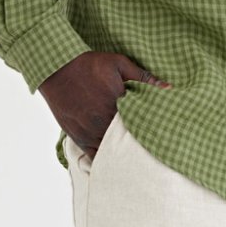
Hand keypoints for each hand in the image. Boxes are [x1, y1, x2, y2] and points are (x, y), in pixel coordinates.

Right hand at [38, 51, 170, 159]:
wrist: (57, 68)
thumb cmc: (89, 64)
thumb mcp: (119, 63)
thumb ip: (143, 77)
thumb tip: (168, 87)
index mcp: (118, 104)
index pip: (141, 124)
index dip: (151, 129)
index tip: (161, 133)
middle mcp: (104, 121)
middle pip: (128, 140)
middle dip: (139, 143)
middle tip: (154, 149)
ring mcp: (90, 132)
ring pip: (112, 150)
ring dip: (123, 152)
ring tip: (137, 158)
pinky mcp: (78, 137)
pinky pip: (95, 155)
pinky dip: (105, 158)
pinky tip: (115, 163)